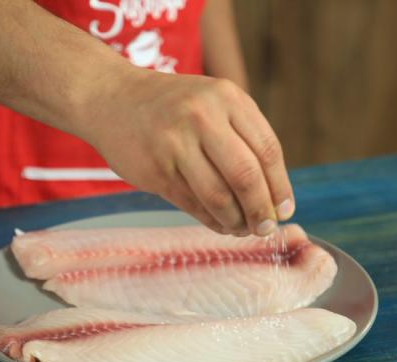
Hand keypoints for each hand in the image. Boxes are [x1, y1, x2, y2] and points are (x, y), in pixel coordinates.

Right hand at [84, 67, 294, 235]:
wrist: (112, 99)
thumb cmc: (172, 108)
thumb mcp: (213, 104)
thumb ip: (242, 138)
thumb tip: (274, 196)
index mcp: (227, 98)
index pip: (267, 149)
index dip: (280, 186)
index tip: (285, 210)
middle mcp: (202, 117)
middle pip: (246, 175)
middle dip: (261, 209)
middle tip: (266, 227)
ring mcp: (176, 144)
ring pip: (219, 196)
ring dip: (236, 221)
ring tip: (242, 228)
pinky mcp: (156, 170)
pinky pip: (193, 205)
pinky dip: (212, 221)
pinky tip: (220, 224)